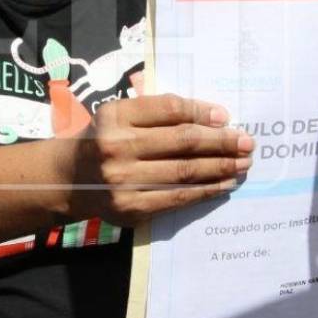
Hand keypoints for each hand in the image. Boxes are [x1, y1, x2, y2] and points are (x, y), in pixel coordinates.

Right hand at [70, 94, 252, 227]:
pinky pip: (178, 198)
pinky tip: (224, 184)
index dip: (202, 111)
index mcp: (115, 115)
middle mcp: (116, 146)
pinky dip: (206, 190)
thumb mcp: (121, 116)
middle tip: (247, 142)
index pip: (169, 109)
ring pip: (184, 171)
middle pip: (182, 141)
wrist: (70, 179)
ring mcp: (123, 180)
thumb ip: (158, 112)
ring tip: (242, 163)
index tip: (226, 117)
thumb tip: (215, 118)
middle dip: (221, 141)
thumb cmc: (106, 140)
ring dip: (220, 167)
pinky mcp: (131, 208)